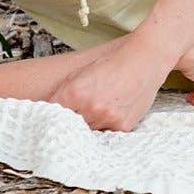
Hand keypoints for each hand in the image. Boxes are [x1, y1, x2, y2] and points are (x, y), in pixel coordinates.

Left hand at [48, 49, 166, 131]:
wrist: (146, 58)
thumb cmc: (114, 62)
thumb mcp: (82, 73)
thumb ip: (64, 94)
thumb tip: (49, 114)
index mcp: (75, 92)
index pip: (51, 116)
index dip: (48, 120)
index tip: (46, 124)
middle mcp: (90, 108)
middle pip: (69, 128)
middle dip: (68, 126)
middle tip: (69, 123)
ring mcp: (107, 118)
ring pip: (87, 133)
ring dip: (87, 128)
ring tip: (94, 115)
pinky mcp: (122, 126)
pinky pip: (106, 134)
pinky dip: (104, 128)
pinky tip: (108, 115)